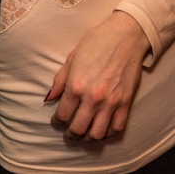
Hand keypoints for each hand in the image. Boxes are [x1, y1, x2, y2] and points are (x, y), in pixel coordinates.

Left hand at [45, 11, 150, 140]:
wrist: (126, 36)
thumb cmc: (96, 42)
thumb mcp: (72, 58)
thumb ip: (59, 81)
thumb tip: (49, 98)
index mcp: (76, 85)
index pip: (62, 115)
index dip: (57, 122)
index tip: (56, 122)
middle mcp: (93, 98)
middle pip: (78, 129)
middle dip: (71, 135)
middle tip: (68, 134)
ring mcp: (111, 102)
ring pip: (97, 134)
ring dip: (88, 139)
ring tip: (84, 136)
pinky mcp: (126, 103)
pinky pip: (117, 128)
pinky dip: (108, 134)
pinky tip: (102, 131)